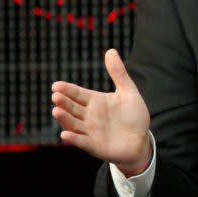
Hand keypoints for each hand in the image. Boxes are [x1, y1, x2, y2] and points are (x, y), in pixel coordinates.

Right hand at [51, 49, 150, 175]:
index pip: (78, 94)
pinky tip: (65, 134)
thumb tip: (111, 50)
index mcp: (95, 101)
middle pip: (72, 107)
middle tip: (56, 96)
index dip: (67, 90)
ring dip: (64, 118)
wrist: (141, 139)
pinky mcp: (94, 145)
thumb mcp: (128, 92)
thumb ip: (119, 73)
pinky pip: (81, 141)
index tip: (56, 85)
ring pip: (73, 123)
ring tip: (56, 111)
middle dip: (63, 102)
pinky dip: (73, 138)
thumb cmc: (134, 115)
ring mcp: (90, 131)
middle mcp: (89, 116)